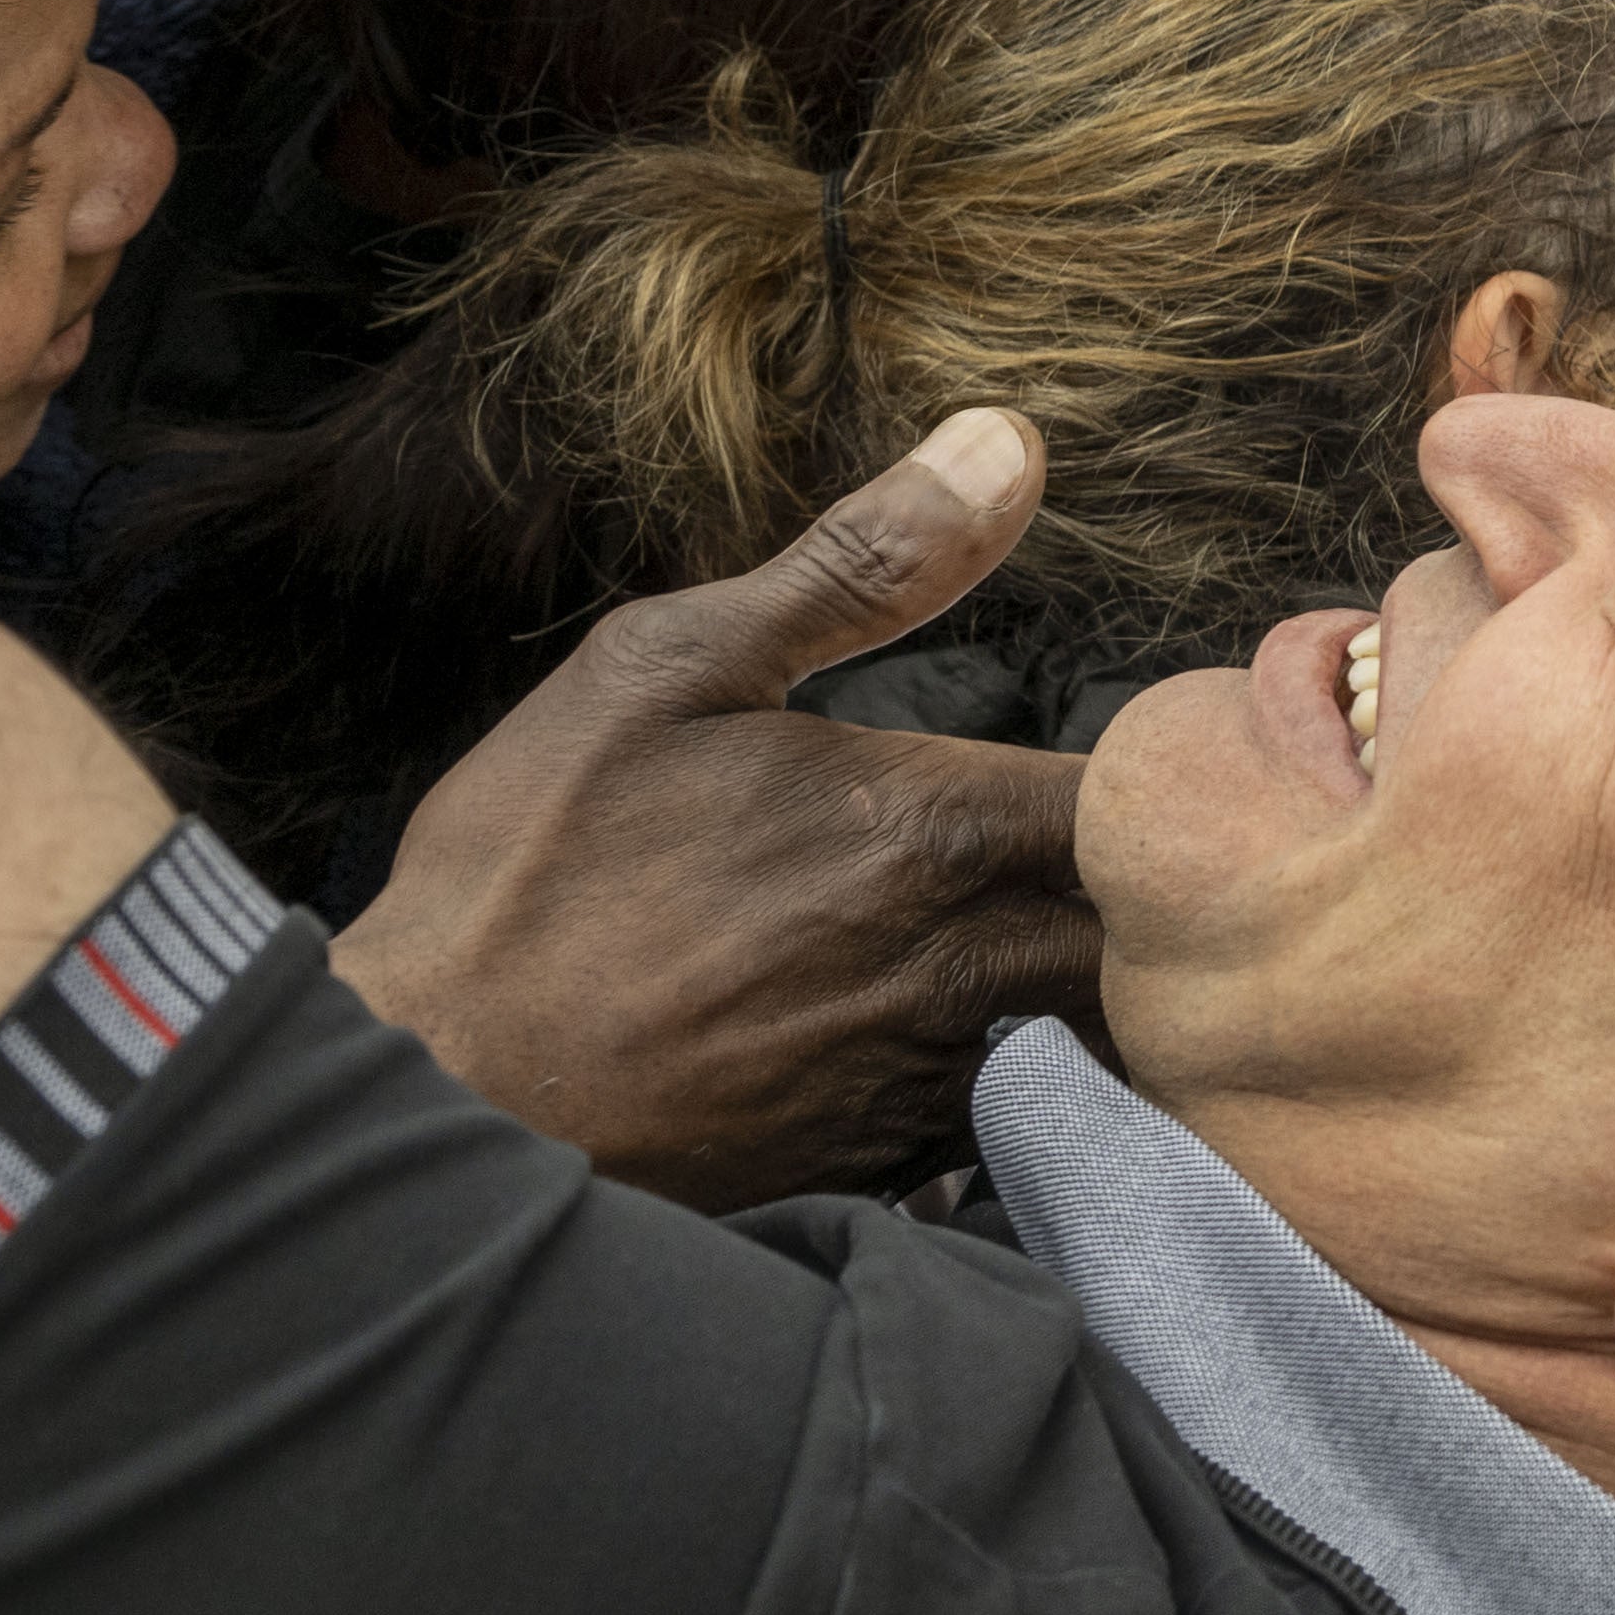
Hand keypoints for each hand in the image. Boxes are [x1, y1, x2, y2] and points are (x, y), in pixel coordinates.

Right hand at [341, 408, 1102, 1206]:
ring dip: (1122, 995)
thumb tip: (1010, 444)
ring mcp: (929, 1082)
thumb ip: (862, 563)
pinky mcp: (888, 1170)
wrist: (431, 1088)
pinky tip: (1003, 1051)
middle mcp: (961, 965)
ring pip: (1109, 1043)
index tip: (1173, 759)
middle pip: (1159, 939)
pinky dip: (1045, 1089)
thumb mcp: (668, 667)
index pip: (1151, 801)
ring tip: (1102, 950)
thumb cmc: (533, 867)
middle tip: (1165, 858)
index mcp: (932, 825)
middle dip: (1178, 898)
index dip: (1183, 778)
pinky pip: (1027, 1131)